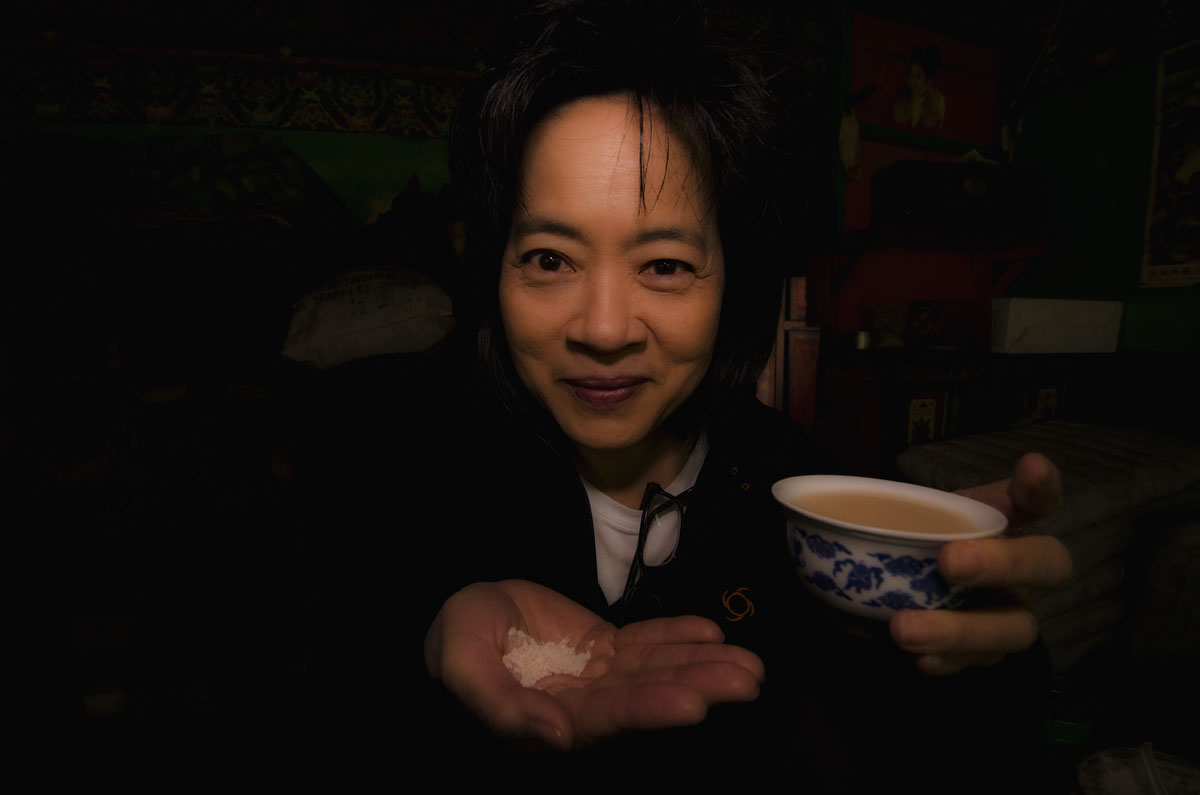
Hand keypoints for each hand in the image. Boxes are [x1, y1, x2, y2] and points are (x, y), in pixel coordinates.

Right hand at [424, 579, 763, 749]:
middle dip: (696, 687)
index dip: (649, 710)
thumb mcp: (461, 666)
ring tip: (750, 663)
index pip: (607, 720)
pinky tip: (712, 634)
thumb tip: (555, 739)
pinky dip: (677, 636)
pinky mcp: (604, 649)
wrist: (459, 615)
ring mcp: (597, 677)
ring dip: (701, 665)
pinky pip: (645, 643)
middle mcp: (583, 707)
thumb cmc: (452, 642)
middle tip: (747, 680)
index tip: (693, 703)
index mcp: (549, 722)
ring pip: (655, 671)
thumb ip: (501, 706)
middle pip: (647, 697)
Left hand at [890, 453, 1072, 674]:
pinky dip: (948, 662)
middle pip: (1047, 564)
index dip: (1042, 485)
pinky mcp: (985, 652)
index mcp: (1003, 520)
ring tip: (904, 628)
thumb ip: (881, 504)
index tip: (1031, 467)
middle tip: (949, 561)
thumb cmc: (910, 537)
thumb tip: (803, 500)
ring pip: (1016, 627)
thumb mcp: (903, 513)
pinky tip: (921, 660)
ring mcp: (1009, 611)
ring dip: (962, 629)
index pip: (1038, 499)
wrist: (896, 580)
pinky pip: (979, 664)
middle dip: (1004, 563)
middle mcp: (1021, 567)